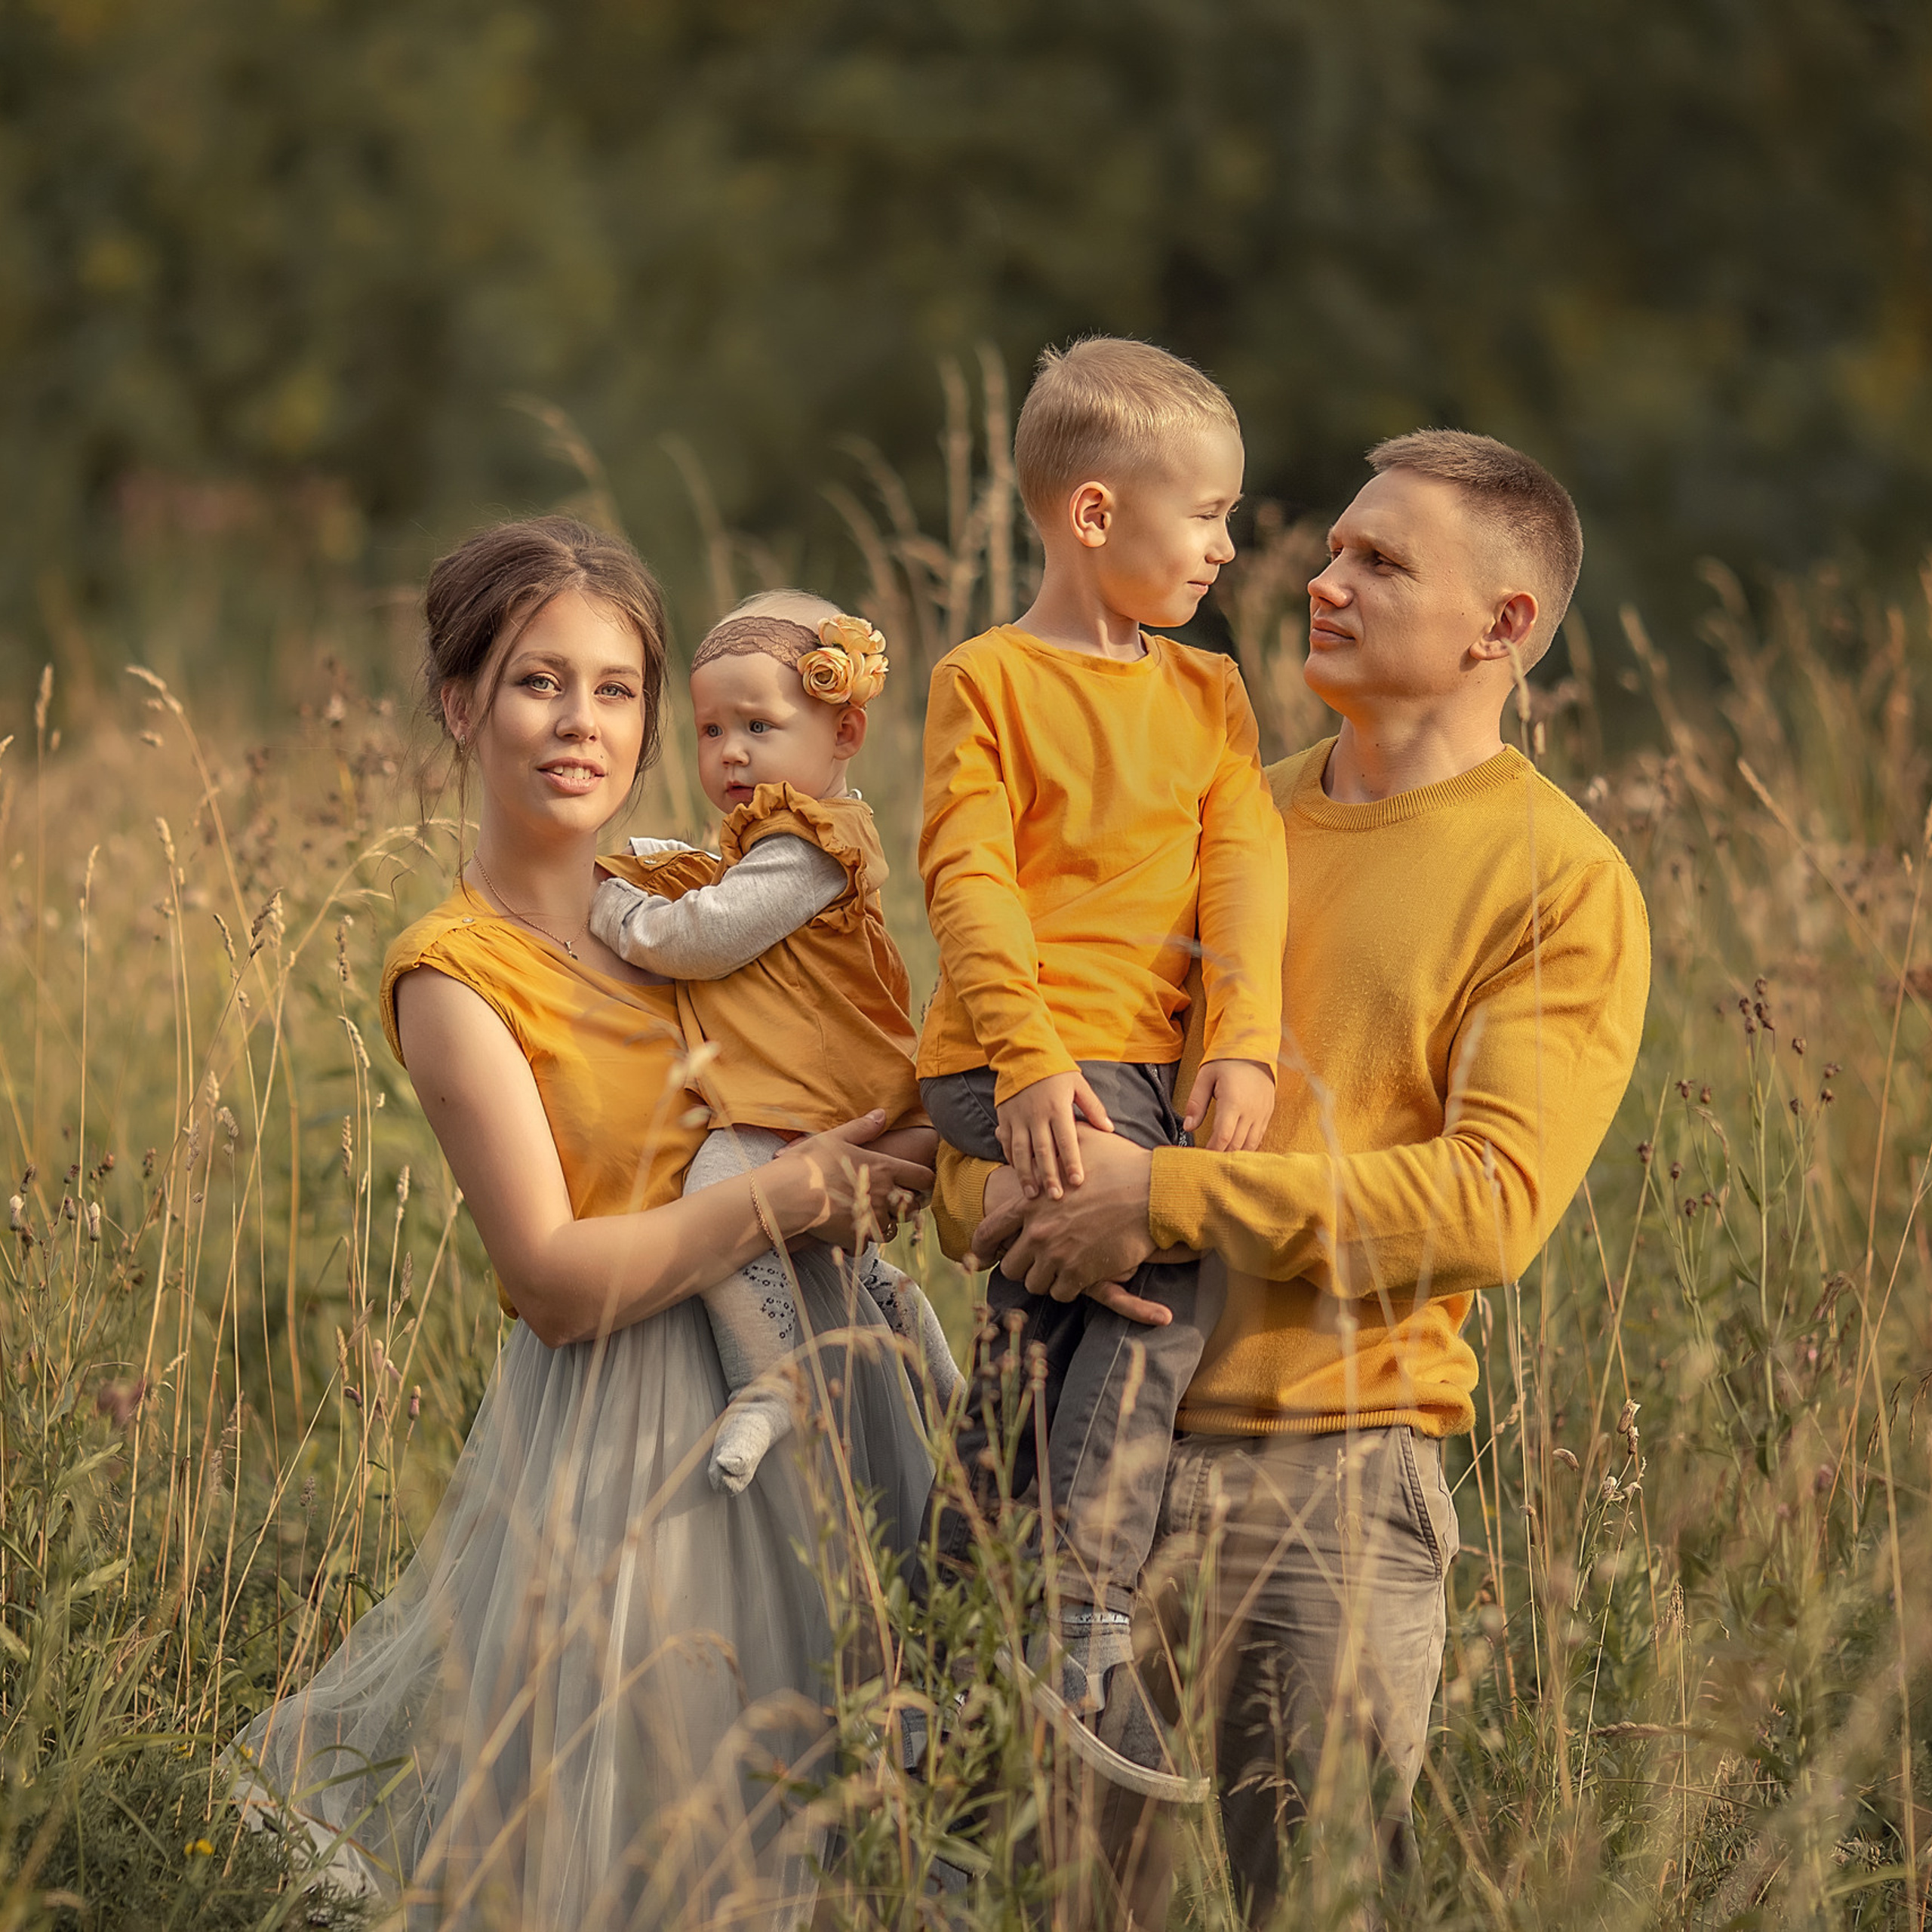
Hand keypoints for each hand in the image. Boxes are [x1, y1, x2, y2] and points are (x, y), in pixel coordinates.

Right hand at [768, 1112, 933, 1250]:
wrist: (789, 1196)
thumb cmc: (810, 1162)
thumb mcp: (836, 1138)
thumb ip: (862, 1128)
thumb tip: (882, 1114)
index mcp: (884, 1169)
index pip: (924, 1177)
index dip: (924, 1180)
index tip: (917, 1181)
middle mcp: (884, 1195)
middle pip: (913, 1206)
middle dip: (906, 1205)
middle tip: (892, 1200)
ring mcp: (872, 1220)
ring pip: (893, 1228)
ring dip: (884, 1223)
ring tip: (868, 1216)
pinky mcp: (856, 1239)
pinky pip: (868, 1245)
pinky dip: (861, 1240)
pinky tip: (849, 1232)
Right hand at [994, 1069, 1114, 1200]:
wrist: (1023, 1053)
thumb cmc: (1056, 1070)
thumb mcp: (1078, 1084)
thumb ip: (1093, 1108)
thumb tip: (1108, 1129)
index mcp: (1057, 1107)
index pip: (1066, 1140)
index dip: (1072, 1162)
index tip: (1078, 1181)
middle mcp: (1036, 1115)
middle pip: (1043, 1151)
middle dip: (1049, 1176)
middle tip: (1056, 1197)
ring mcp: (1017, 1118)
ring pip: (1020, 1151)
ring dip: (1026, 1174)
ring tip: (1032, 1194)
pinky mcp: (1004, 1117)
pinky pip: (1007, 1143)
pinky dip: (1011, 1159)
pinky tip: (1017, 1174)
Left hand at [994, 1128, 1158, 1300]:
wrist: (1154, 1192)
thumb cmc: (1120, 1163)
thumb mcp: (1077, 1142)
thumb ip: (1041, 1146)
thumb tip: (1001, 1135)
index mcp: (1031, 1202)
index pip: (989, 1231)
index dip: (981, 1247)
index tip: (982, 1257)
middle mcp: (1039, 1232)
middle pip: (1010, 1266)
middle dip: (1021, 1265)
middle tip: (1036, 1261)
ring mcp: (1059, 1255)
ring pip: (1033, 1284)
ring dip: (1044, 1278)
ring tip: (1058, 1269)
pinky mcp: (1081, 1274)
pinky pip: (1061, 1293)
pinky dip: (1067, 1288)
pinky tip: (1078, 1276)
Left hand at [1182, 1057, 1275, 1152]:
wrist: (1254, 1051)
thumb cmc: (1227, 1063)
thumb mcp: (1205, 1077)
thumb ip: (1196, 1103)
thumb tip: (1188, 1127)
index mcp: (1233, 1101)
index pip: (1223, 1136)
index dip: (1211, 1150)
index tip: (1201, 1156)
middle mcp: (1250, 1110)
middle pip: (1235, 1144)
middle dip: (1221, 1155)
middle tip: (1208, 1160)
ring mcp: (1261, 1113)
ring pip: (1249, 1145)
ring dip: (1235, 1154)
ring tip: (1221, 1158)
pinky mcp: (1267, 1114)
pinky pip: (1259, 1138)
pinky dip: (1247, 1147)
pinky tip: (1236, 1150)